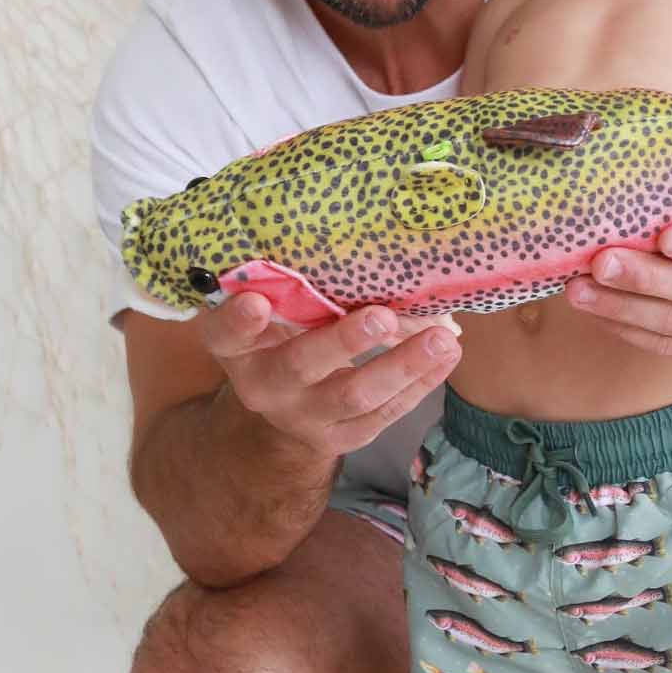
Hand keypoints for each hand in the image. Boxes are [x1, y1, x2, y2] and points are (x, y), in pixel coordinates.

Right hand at [196, 294, 460, 455]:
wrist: (286, 408)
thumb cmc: (281, 335)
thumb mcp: (268, 310)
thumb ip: (286, 285)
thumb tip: (344, 234)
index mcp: (235, 348)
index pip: (224, 335)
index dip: (237, 321)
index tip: (255, 302)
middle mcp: (263, 386)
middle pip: (300, 366)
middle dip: (344, 342)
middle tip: (382, 316)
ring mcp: (304, 417)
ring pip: (354, 396)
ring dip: (401, 366)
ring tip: (441, 339)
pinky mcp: (342, 438)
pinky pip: (384, 415)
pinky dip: (419, 384)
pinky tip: (447, 357)